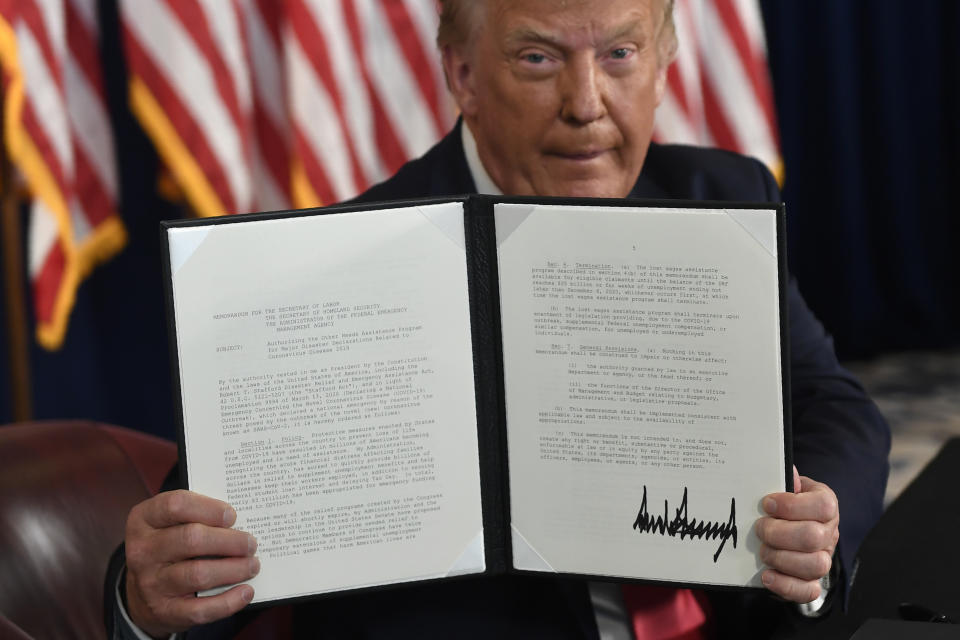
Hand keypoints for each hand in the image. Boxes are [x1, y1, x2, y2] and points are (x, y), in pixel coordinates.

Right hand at [124, 490, 258, 636]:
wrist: (141, 593)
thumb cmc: (168, 546)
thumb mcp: (170, 523)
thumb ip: (197, 515)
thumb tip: (240, 519)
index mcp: (143, 520)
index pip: (175, 505)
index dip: (209, 508)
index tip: (232, 515)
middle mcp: (142, 551)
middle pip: (191, 539)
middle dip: (229, 541)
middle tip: (251, 543)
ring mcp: (150, 583)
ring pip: (198, 574)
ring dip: (234, 569)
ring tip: (253, 565)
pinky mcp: (164, 611)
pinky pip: (200, 609)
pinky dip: (228, 601)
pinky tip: (245, 592)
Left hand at [755, 466, 838, 602]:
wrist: (788, 528)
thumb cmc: (784, 505)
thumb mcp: (785, 487)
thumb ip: (783, 477)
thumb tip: (788, 471)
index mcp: (825, 505)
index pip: (823, 506)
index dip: (792, 506)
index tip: (767, 504)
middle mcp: (829, 533)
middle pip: (813, 537)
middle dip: (779, 533)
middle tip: (760, 528)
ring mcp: (823, 559)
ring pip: (814, 565)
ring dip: (781, 558)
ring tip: (763, 551)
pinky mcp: (812, 582)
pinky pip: (808, 591)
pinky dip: (785, 585)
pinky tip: (767, 575)